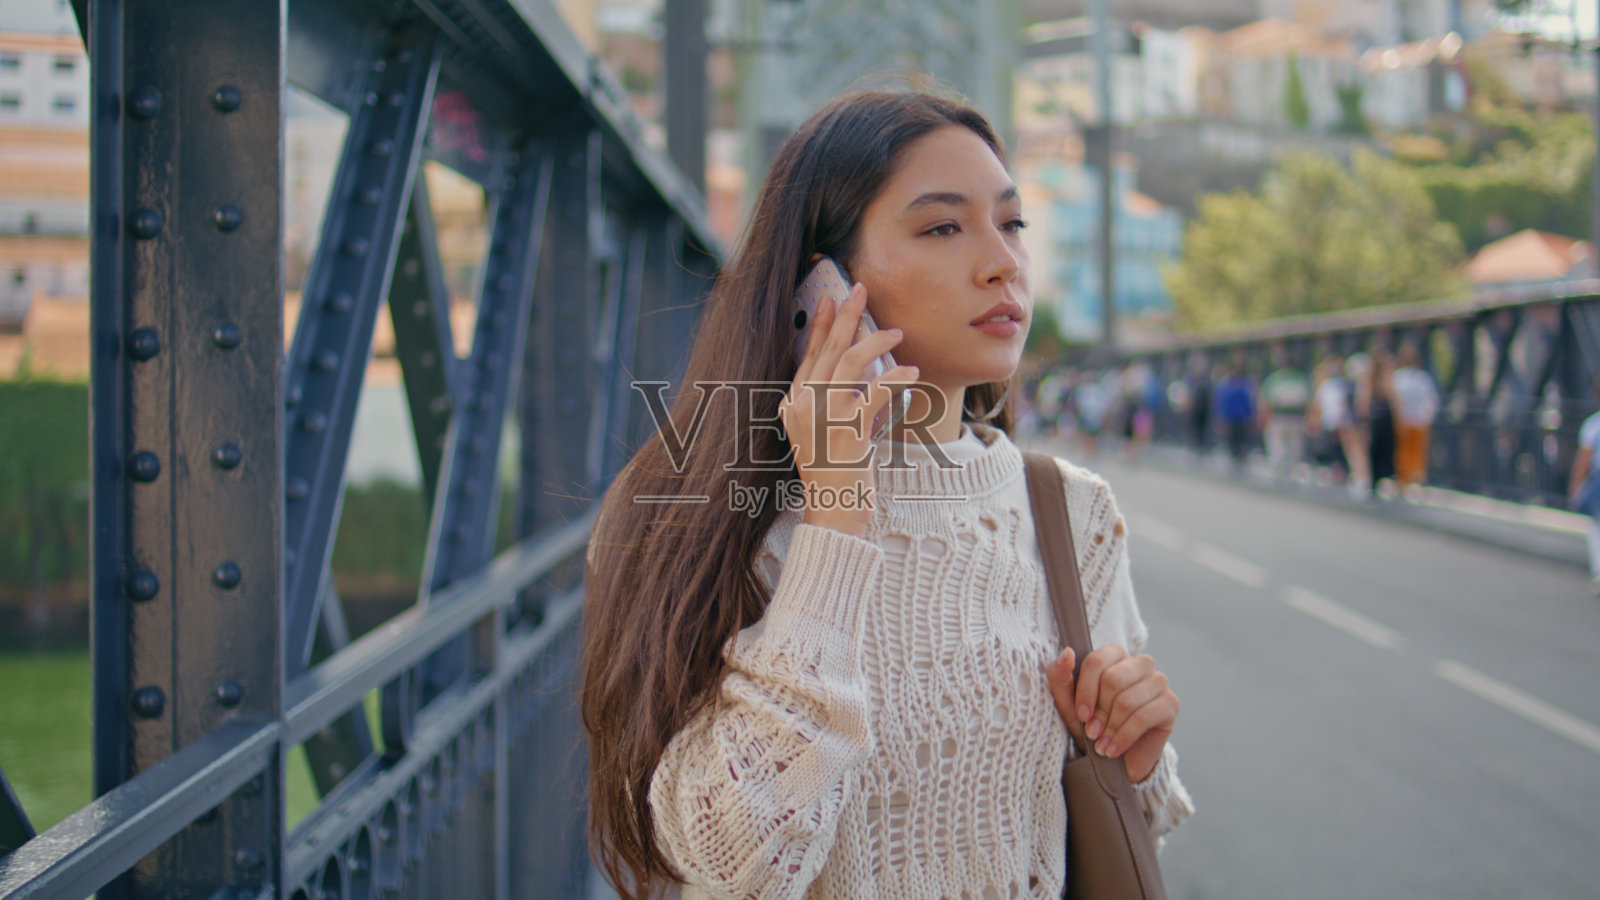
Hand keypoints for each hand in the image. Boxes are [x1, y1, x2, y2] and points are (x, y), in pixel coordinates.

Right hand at [779, 283, 916, 538]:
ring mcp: (825, 418)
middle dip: (846, 316)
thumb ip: (826, 407)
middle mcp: (804, 406)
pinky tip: (910, 372)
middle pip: (827, 350)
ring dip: (874, 341)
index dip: (821, 325)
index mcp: (795, 405)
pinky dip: (894, 378)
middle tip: (860, 289)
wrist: (832, 512)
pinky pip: (875, 393)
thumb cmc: (833, 477)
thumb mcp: (818, 437)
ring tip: (896, 332)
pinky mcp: (850, 431)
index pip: (809, 355)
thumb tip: (851, 378)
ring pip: (848, 363)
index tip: (830, 298)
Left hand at [1045, 644, 1177, 783]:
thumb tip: (1067, 653)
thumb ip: (1060, 676)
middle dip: (1099, 711)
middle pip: (1113, 680)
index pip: (1097, 661)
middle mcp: (1141, 663)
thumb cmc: (1092, 724)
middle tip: (1092, 732)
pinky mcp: (1171, 704)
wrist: (1116, 759)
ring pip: (1127, 700)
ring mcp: (1159, 681)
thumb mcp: (1068, 703)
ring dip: (1110, 728)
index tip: (1081, 714)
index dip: (1085, 690)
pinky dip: (1124, 737)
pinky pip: (1143, 717)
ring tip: (1101, 744)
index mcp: (1116, 655)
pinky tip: (1113, 749)